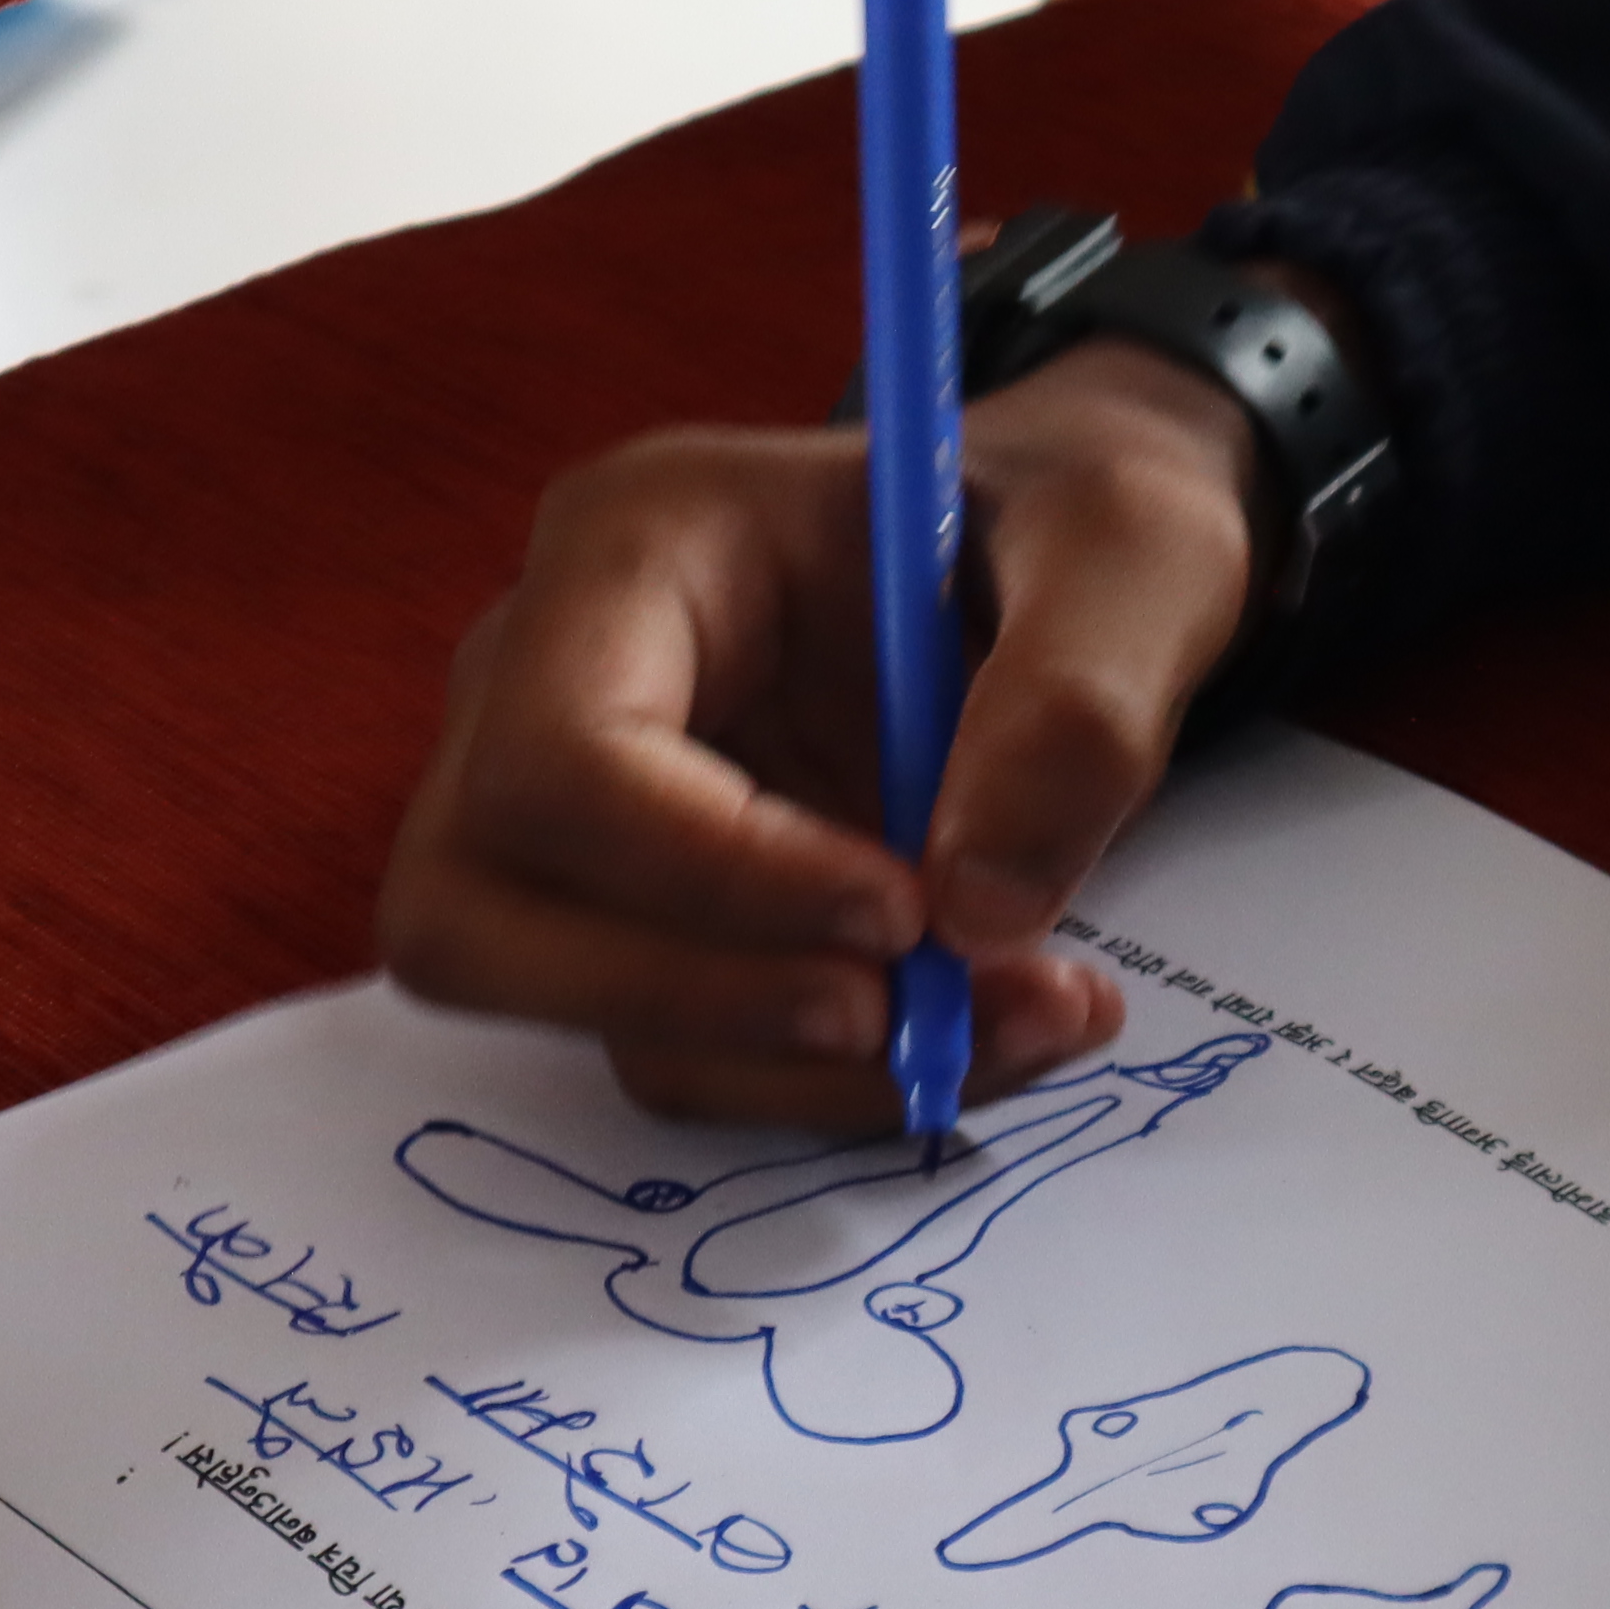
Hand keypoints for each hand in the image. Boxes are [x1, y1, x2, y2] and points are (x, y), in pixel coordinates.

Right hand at [378, 341, 1266, 1120]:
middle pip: (474, 910)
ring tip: (1021, 1016)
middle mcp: (545, 678)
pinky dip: (830, 1082)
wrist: (1064, 570)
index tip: (906, 913)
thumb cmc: (1070, 525)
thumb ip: (1078, 704)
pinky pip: (678, 1048)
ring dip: (799, 1068)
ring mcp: (568, 812)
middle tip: (910, 1013)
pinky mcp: (635, 916)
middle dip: (699, 1002)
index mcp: (634, 543)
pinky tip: (985, 1025)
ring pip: (576, 1012)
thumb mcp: (1135, 555)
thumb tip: (975, 910)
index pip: (560, 754)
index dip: (712, 872)